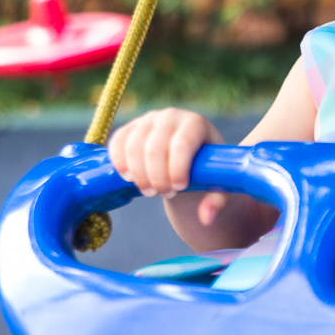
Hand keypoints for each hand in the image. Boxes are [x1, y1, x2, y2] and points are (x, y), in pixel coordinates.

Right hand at [107, 108, 227, 225]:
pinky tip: (128, 178)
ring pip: (133, 146)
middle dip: (157, 176)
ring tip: (150, 191)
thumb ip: (217, 201)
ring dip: (138, 174)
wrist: (187, 158)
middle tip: (164, 193)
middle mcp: (171, 117)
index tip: (179, 187)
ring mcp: (148, 120)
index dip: (177, 168)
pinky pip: (118, 142)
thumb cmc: (206, 170)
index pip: (182, 144)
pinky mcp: (131, 127)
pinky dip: (119, 162)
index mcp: (195, 124)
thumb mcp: (217, 184)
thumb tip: (207, 217)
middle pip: (155, 147)